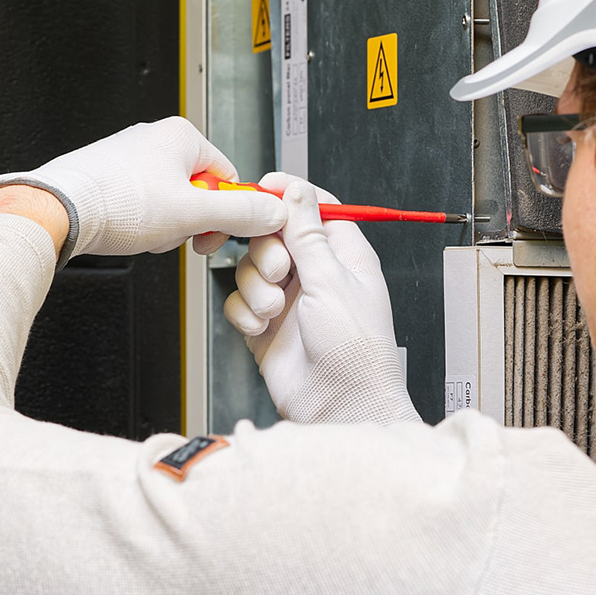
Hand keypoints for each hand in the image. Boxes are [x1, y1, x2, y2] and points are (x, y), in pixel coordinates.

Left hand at [0, 117, 286, 266]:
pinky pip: (146, 204)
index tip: (219, 231)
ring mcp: (132, 157)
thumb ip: (240, 213)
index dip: (228, 211)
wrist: (58, 211)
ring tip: (149, 232)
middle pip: (202, 190)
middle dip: (193, 221)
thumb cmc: (116, 202)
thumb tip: (273, 212)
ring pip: (173, 201)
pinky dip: (144, 222)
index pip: (230, 176)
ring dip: (169, 226)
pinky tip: (133, 231)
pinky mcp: (113, 176)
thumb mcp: (193, 213)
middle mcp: (157, 140)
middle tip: (181, 234)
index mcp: (183, 137)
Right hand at [224, 173, 419, 424]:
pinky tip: (262, 328)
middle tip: (278, 272)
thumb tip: (297, 190)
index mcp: (343, 255)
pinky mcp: (267, 325)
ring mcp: (290, 300)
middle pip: (273, 236)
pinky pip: (240, 302)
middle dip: (267, 252)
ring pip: (251, 269)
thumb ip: (307, 234)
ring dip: (256, 287)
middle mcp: (316, 274)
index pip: (314, 208)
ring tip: (274, 310)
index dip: (288, 195)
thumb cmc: (356, 350)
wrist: (338, 406)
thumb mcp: (332, 281)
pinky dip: (246, 313)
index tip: (264, 187)